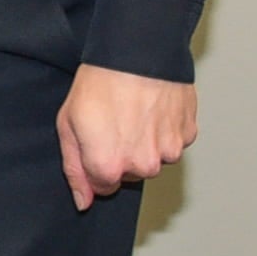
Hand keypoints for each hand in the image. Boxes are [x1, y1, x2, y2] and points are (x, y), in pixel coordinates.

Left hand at [58, 64, 197, 210]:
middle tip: (114, 122)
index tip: (96, 142)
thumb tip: (84, 201)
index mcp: (110, 166)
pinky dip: (164, 130)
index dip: (96, 163)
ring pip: (154, 159)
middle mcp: (144, 165)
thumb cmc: (98, 84)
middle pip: (131, 173)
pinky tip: (152, 109)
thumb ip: (74, 169)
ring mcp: (169, 151)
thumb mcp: (68, 125)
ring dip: (145, 143)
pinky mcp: (187, 134)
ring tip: (134, 113)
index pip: (104, 186)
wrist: (136, 54)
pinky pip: (173, 142)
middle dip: (121, 155)